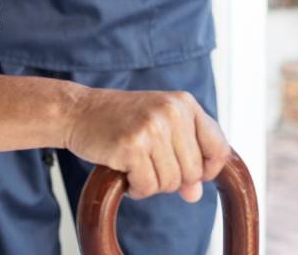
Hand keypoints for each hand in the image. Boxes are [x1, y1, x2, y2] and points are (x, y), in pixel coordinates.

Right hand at [64, 88, 229, 202]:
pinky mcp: (132, 146)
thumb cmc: (121, 119)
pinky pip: (147, 186)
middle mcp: (172, 112)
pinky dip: (136, 188)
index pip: (219, 148)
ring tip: (134, 165)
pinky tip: (124, 172)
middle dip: (172, 179)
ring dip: (152, 184)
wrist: (79, 110)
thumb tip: (195, 194)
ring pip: (171, 183)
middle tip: (150, 165)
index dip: (208, 169)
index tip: (191, 173)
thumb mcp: (159, 128)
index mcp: (185, 103)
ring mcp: (152, 128)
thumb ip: (184, 156)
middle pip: (193, 172)